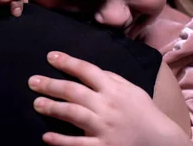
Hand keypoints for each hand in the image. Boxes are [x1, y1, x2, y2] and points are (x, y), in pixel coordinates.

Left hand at [28, 51, 189, 145]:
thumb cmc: (144, 113)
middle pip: (75, 91)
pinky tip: (46, 136)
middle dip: (52, 84)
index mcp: (114, 89)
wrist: (160, 141)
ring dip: (53, 107)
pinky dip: (62, 140)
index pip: (88, 71)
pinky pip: (79, 144)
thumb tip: (87, 70)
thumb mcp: (131, 90)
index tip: (50, 56)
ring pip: (74, 114)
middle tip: (32, 81)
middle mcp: (108, 106)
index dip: (68, 62)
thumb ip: (111, 79)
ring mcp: (105, 128)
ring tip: (36, 103)